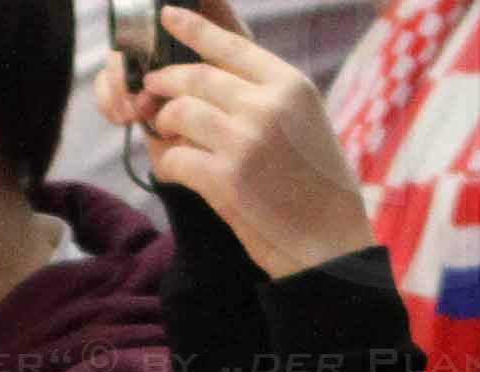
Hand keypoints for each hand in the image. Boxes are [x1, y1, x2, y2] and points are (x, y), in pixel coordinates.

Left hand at [102, 0, 378, 277]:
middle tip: (151, 87)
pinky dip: (166, 163)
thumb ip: (268, 94)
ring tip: (165, 132)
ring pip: (180, 113)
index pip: (230, 44)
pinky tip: (172, 169)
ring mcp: (245, 141)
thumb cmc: (317, 185)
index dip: (193, 28)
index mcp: (290, 85)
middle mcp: (267, 105)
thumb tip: (216, 77)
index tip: (167, 15)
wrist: (328, 242)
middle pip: (196, 77)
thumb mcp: (306, 120)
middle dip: (166, 81)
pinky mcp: (225, 180)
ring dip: (163, 123)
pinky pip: (175, 159)